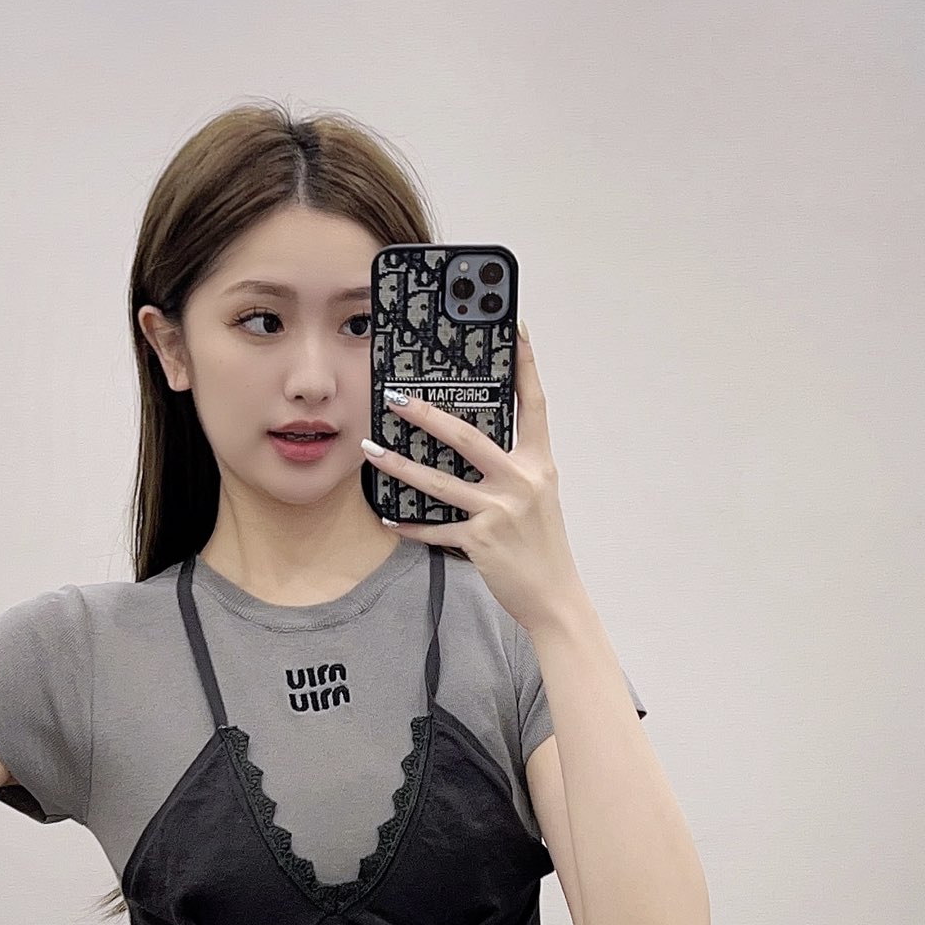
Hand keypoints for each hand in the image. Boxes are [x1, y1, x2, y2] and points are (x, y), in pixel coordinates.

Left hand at [363, 321, 583, 634]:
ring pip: (439, 482)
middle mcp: (521, 481)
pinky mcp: (481, 541)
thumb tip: (473, 440)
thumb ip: (513, 467)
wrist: (554, 595)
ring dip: (399, 466)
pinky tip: (387, 520)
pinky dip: (410, 527)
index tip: (516, 329)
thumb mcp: (538, 496)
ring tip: (370, 450)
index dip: (526, 365)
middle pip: (467, 437)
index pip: (534, 404)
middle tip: (397, 397)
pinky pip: (435, 529)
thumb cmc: (542, 544)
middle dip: (427, 415)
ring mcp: (499, 511)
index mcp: (539, 463)